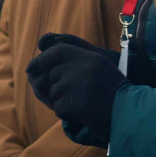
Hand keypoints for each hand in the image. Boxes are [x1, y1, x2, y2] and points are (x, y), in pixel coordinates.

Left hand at [26, 33, 129, 147]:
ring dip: (64, 100)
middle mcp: (82, 67)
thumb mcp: (100, 64)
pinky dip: (67, 113)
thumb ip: (76, 55)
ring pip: (55, 93)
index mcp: (90, 56)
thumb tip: (43, 44)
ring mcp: (77, 84)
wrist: (126, 112)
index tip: (29, 69)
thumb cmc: (113, 89)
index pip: (57, 52)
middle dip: (57, 85)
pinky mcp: (74, 102)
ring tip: (85, 102)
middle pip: (52, 75)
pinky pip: (59, 108)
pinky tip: (83, 112)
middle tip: (76, 93)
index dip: (41, 60)